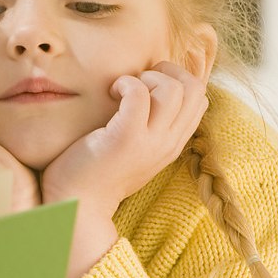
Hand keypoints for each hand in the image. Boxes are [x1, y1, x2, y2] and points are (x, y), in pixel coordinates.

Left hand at [41, 61, 207, 277]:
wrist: (76, 205)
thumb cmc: (96, 172)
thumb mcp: (135, 149)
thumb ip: (150, 127)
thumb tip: (150, 93)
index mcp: (173, 143)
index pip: (201, 98)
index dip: (178, 80)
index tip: (147, 87)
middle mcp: (168, 143)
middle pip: (195, 88)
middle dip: (167, 72)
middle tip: (137, 82)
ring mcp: (150, 142)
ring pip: (174, 89)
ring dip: (146, 78)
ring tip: (122, 90)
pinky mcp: (125, 138)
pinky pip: (139, 94)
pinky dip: (125, 83)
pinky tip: (110, 92)